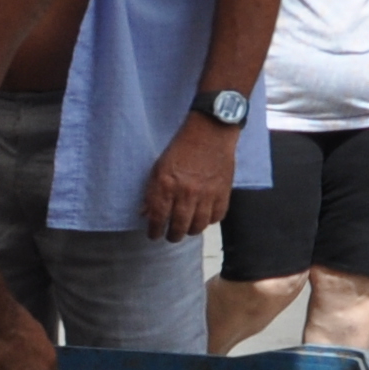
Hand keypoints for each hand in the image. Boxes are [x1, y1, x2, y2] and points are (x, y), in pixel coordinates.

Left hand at [143, 117, 241, 241]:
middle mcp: (185, 193)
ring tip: (187, 228)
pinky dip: (209, 221)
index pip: (157, 218)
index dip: (154, 231)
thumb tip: (145, 214)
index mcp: (165, 186)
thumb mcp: (158, 168)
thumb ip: (152, 192)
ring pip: (198, 226)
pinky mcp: (223, 192)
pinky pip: (217, 217)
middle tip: (171, 236)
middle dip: (172, 236)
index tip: (153, 235)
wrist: (210, 133)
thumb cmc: (180, 149)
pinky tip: (204, 217)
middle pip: (178, 227)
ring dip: (191, 230)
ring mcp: (206, 194)